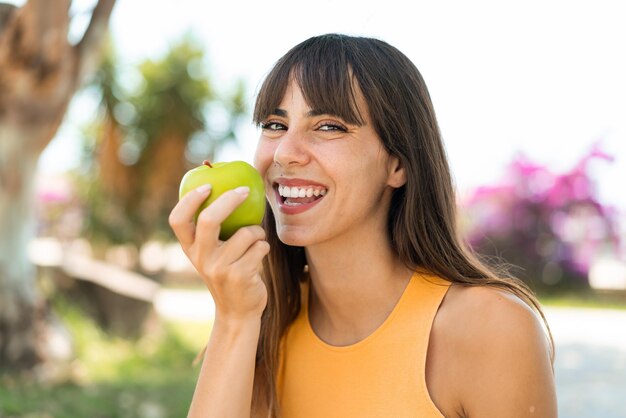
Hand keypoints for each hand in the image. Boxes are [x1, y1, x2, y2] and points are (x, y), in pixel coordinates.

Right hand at [169, 184, 269, 321]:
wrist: (238, 312)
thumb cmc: (229, 272)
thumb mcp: (214, 253)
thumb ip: (215, 229)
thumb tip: (231, 186)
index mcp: (190, 249)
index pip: (178, 220)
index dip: (190, 200)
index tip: (208, 185)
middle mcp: (201, 258)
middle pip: (208, 220)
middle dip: (229, 200)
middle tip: (244, 190)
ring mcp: (219, 268)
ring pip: (245, 233)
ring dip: (257, 232)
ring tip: (257, 240)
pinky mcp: (239, 276)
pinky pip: (260, 247)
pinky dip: (264, 247)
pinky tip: (259, 256)